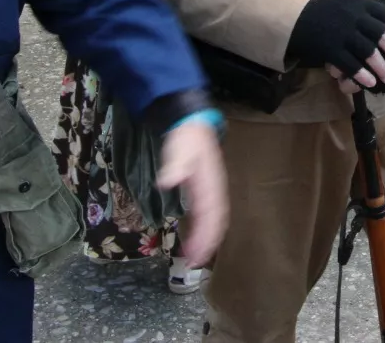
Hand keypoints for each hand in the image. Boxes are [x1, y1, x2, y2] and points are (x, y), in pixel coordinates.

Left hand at [156, 120, 227, 267]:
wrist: (190, 121)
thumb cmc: (185, 136)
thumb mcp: (179, 146)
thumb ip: (175, 164)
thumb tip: (168, 182)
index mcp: (211, 182)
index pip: (212, 214)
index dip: (206, 236)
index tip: (196, 254)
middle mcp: (214, 189)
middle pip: (216, 221)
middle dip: (207, 243)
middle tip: (192, 263)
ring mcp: (211, 190)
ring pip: (214, 219)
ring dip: (206, 238)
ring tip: (193, 257)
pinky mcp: (204, 190)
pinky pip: (208, 214)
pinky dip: (202, 229)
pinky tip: (194, 237)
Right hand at [327, 9, 384, 94]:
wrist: (298, 19)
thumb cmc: (331, 14)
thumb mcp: (351, 5)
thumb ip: (371, 15)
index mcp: (361, 4)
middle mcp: (353, 16)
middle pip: (383, 36)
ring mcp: (341, 32)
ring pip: (368, 52)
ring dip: (382, 67)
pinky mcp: (330, 48)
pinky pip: (351, 64)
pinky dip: (363, 75)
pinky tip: (371, 82)